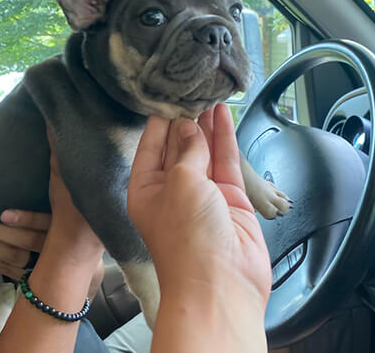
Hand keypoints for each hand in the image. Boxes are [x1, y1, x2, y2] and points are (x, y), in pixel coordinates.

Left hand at [0, 129, 104, 291]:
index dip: (26, 219)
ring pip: (12, 258)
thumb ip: (64, 171)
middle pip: (24, 242)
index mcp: (67, 225)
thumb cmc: (78, 216)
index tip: (4, 213)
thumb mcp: (76, 195)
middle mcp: (57, 246)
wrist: (87, 256)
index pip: (47, 224)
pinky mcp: (34, 273)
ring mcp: (45, 263)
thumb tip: (55, 133)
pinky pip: (6, 271)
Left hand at [127, 103, 270, 304]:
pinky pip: (224, 160)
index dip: (159, 120)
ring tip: (209, 94)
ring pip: (203, 149)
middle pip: (178, 145)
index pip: (150, 145)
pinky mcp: (228, 196)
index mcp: (145, 187)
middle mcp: (171, 188)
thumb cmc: (187, 237)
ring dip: (206, 123)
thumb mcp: (180, 183)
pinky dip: (224, 137)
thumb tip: (190, 125)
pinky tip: (222, 114)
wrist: (221, 285)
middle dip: (185, 118)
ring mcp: (201, 192)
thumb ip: (187, 150)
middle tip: (192, 89)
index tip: (167, 94)